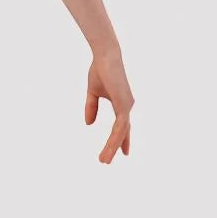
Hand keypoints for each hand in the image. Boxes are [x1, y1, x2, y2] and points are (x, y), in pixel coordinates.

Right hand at [85, 47, 132, 162]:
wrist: (105, 56)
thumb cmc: (100, 69)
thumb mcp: (93, 92)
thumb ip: (91, 107)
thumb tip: (89, 124)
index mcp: (122, 103)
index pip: (123, 126)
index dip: (122, 139)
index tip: (123, 153)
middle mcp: (127, 106)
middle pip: (122, 132)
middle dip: (115, 147)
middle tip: (106, 161)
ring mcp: (127, 105)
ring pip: (121, 132)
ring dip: (112, 147)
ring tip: (103, 160)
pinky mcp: (124, 104)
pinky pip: (120, 126)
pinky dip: (115, 138)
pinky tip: (110, 147)